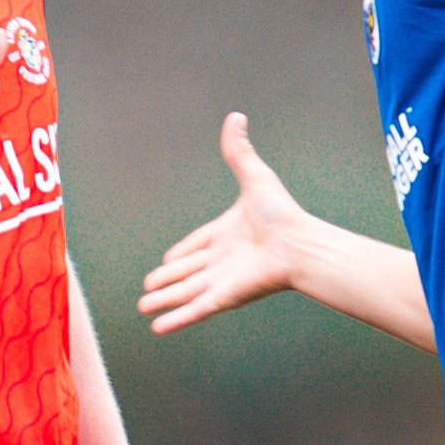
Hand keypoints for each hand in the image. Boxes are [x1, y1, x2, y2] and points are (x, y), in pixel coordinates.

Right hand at [138, 112, 310, 335]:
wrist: (300, 244)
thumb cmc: (284, 214)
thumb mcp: (255, 178)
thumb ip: (239, 152)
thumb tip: (236, 117)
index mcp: (226, 234)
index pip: (197, 246)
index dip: (182, 254)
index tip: (167, 261)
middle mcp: (222, 259)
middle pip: (187, 272)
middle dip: (166, 281)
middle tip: (148, 287)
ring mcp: (222, 280)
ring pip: (185, 292)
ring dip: (164, 300)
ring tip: (144, 307)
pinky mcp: (225, 297)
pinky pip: (195, 309)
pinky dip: (177, 318)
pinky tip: (159, 327)